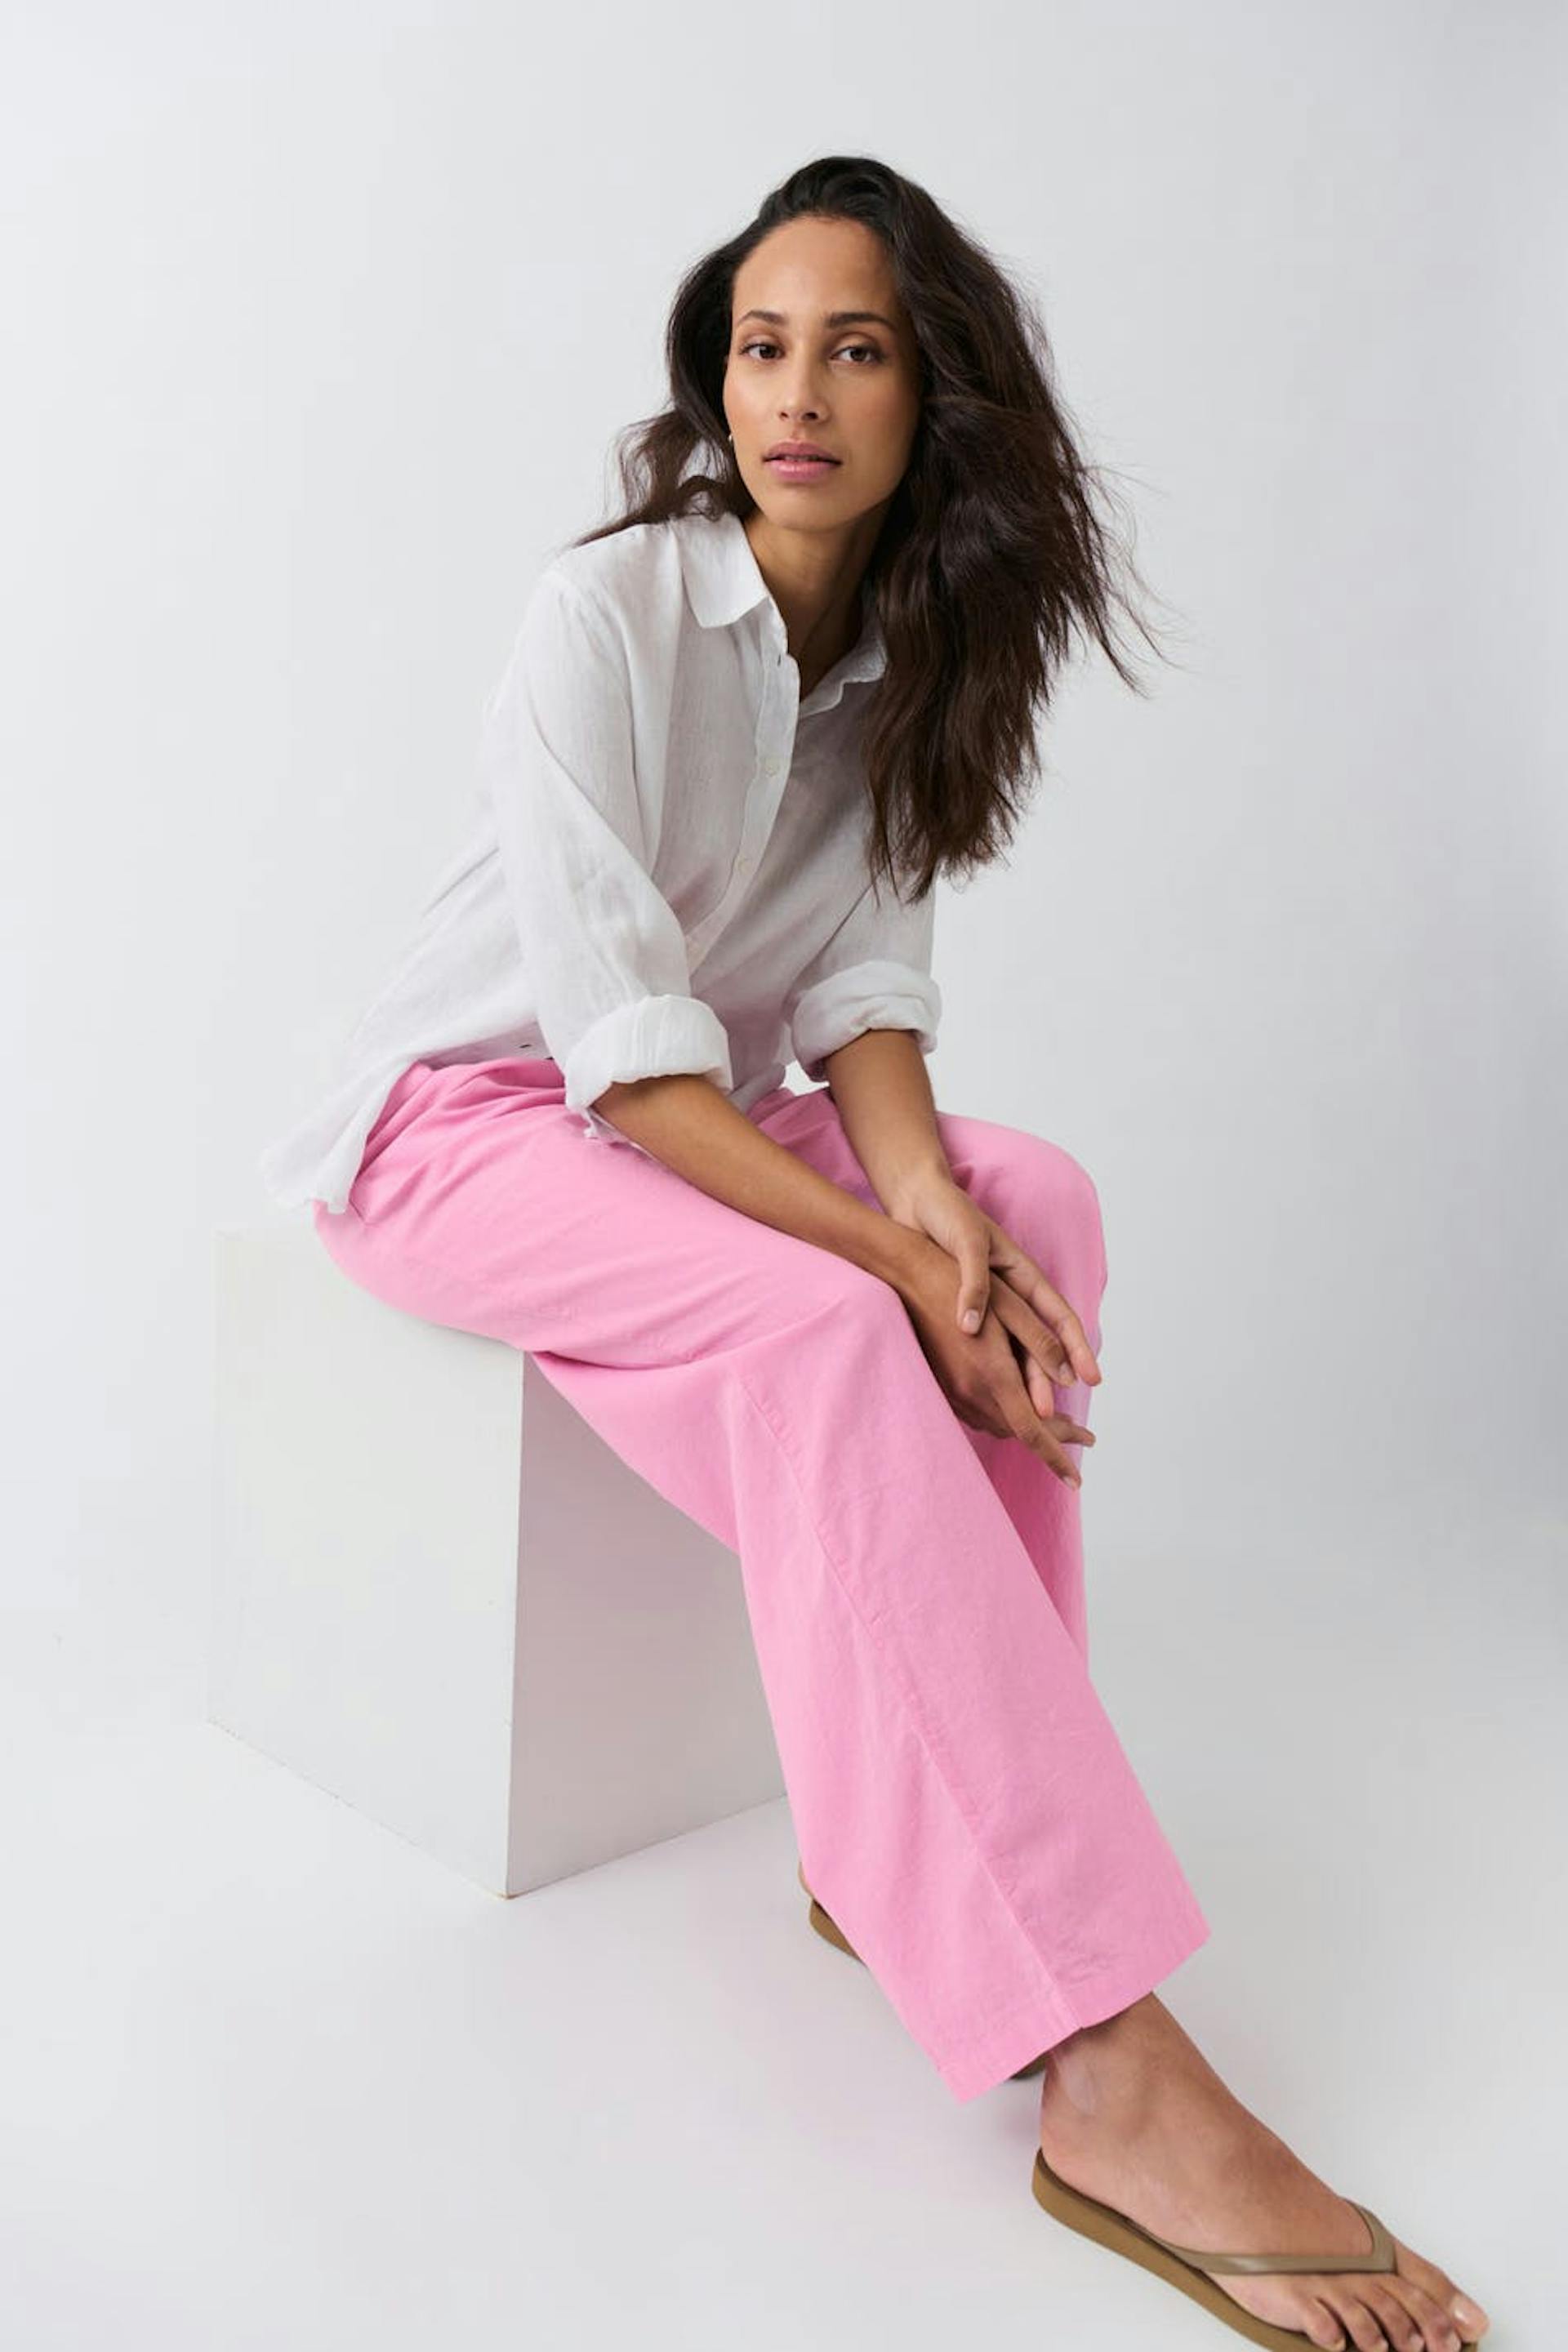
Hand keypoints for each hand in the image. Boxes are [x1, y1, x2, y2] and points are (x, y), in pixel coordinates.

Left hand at [888, 1168, 1101, 1416]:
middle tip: (1054, 1416)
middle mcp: (1013, 1294)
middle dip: (1049, 1379)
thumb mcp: (965, 1242)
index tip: (1090, 1377)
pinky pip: (987, 1345)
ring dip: (1024, 1382)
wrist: (916, 1202)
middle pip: (1039, 1343)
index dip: (1076, 1347)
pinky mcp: (966, 1310)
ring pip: (1015, 1350)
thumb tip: (971, 1328)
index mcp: (1025, 1273)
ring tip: (1031, 1416)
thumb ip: (973, 1282)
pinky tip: (993, 1395)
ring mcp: (991, 1304)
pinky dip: (994, 1370)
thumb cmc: (947, 1214)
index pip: (1060, 1316)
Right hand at [888, 1231, 1096, 1481]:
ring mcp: (953, 1391)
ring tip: (1057, 1425)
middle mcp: (971, 1391)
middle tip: (1081, 1437)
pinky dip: (1005, 1417)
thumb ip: (1040, 1344)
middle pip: (1019, 1432)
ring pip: (998, 1425)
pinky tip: (1016, 1405)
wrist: (903, 1279)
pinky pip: (979, 1414)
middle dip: (1053, 1440)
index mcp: (993, 1375)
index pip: (1032, 1431)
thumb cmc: (959, 1285)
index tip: (1075, 1479)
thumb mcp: (1009, 1307)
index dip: (1057, 1457)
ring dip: (1029, 1428)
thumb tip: (1070, 1377)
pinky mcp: (942, 1384)